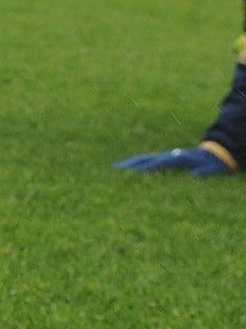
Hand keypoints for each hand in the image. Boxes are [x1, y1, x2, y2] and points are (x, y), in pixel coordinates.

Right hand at [114, 146, 233, 175]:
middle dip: (130, 164)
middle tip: (114, 169)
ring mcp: (165, 156)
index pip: (157, 164)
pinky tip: (130, 169)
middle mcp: (167, 155)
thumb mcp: (212, 168)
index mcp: (177, 158)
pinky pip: (147, 160)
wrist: (214, 153)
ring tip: (116, 169)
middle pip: (145, 158)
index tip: (133, 173)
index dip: (145, 168)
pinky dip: (136, 163)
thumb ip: (204, 172)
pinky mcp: (164, 158)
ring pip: (144, 158)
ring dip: (130, 163)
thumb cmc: (212, 164)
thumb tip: (195, 175)